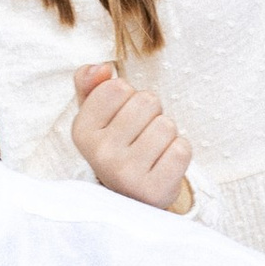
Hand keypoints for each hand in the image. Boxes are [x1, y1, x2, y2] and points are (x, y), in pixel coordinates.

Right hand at [70, 62, 192, 211]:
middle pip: (147, 101)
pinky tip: (163, 163)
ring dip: (166, 133)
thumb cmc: (116, 147)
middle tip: (140, 135)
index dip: (127, 97)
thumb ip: (90, 85)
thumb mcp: (96, 116)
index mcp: (82, 131)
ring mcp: (126, 174)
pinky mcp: (154, 190)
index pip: (117, 86)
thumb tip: (102, 67)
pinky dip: (179, 151)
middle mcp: (100, 154)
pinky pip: (182, 149)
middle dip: (150, 113)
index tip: (121, 118)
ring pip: (166, 124)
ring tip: (152, 151)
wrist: (129, 198)